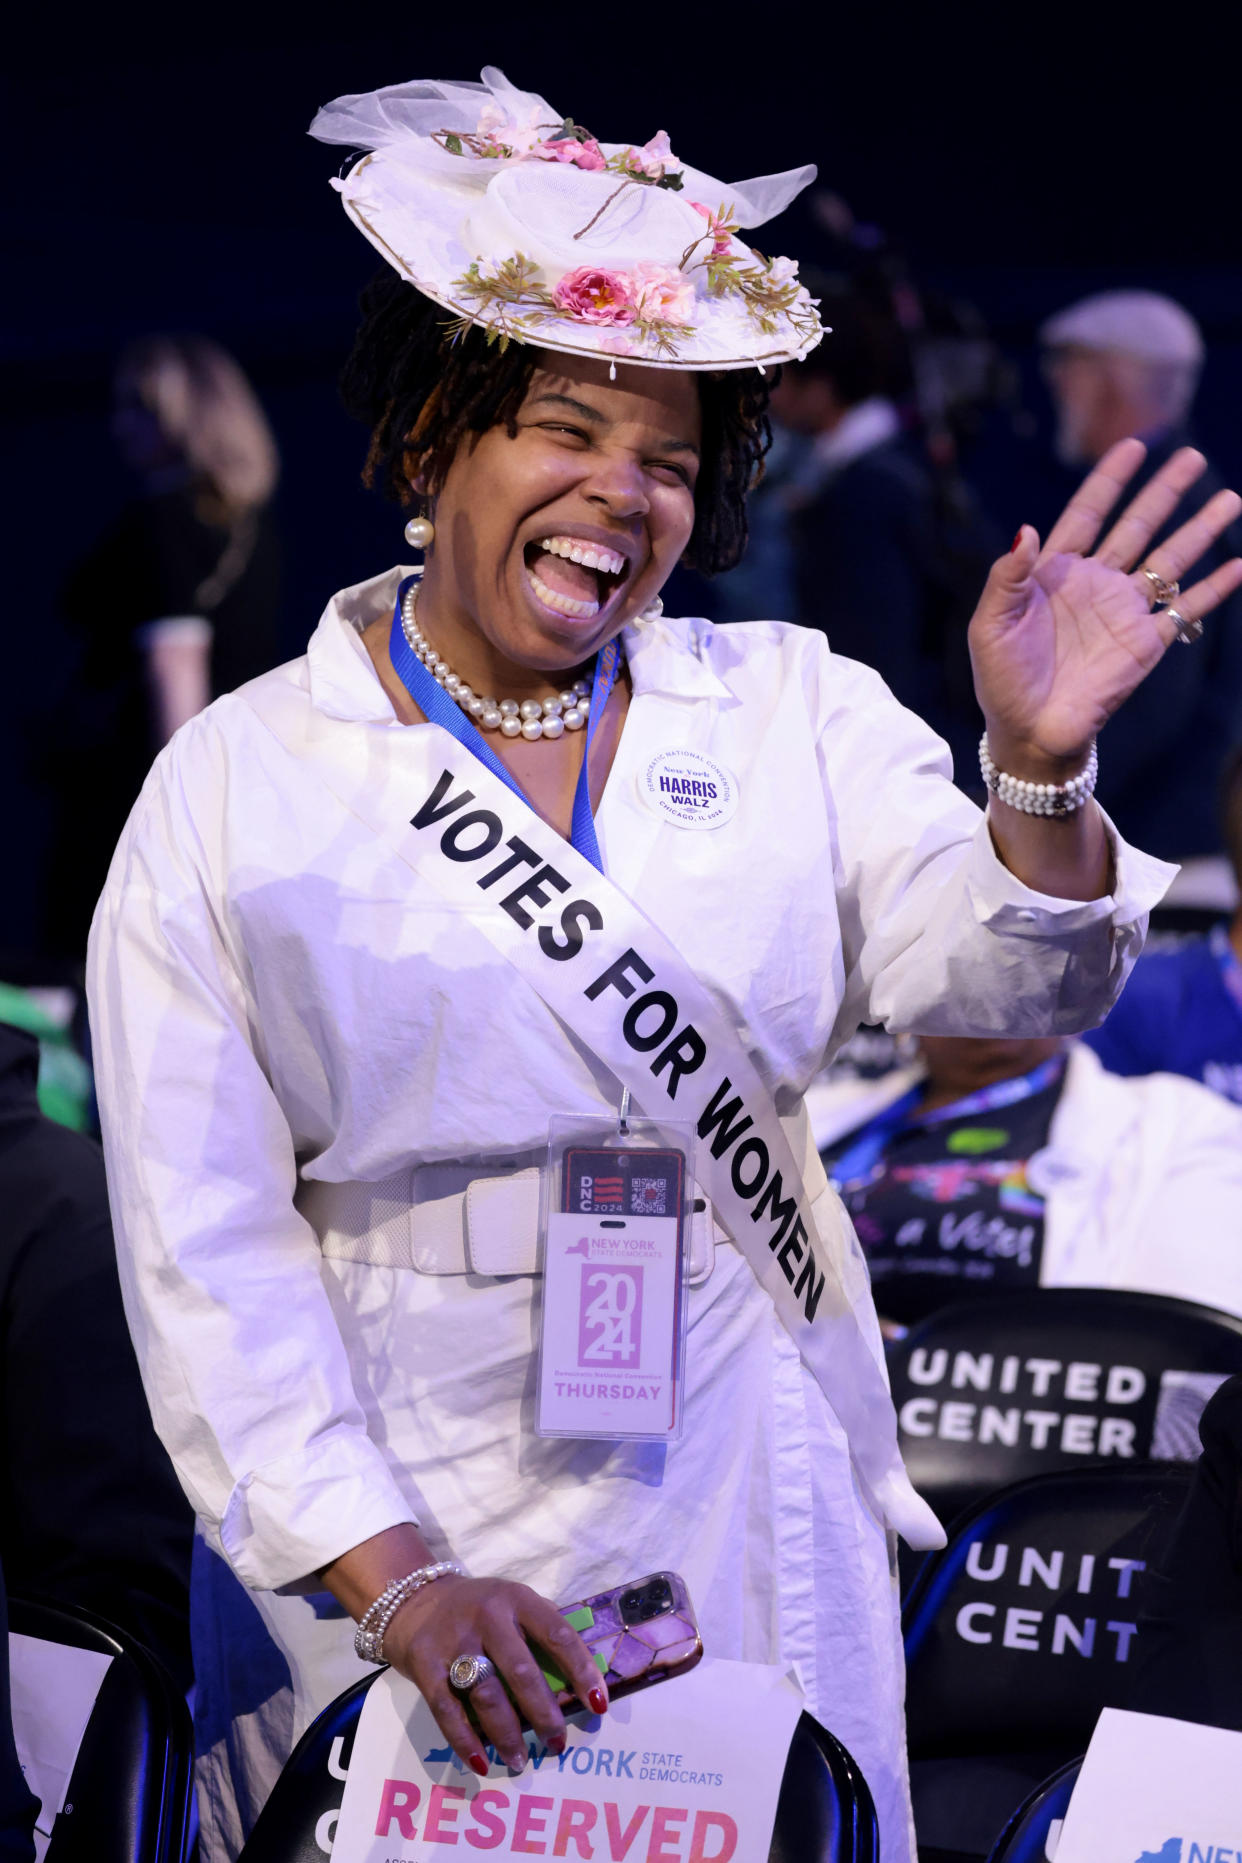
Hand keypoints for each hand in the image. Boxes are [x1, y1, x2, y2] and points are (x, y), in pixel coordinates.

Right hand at [381, 1572, 607, 1775]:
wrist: (415, 1601)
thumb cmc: (479, 1609)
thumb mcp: (513, 1603)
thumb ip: (541, 1632)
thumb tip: (579, 1682)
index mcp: (517, 1599)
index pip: (557, 1634)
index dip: (581, 1670)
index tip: (598, 1705)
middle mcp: (487, 1615)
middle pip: (521, 1670)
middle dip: (544, 1713)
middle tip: (557, 1742)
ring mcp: (453, 1640)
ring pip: (486, 1694)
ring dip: (507, 1734)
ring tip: (521, 1760)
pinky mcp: (425, 1664)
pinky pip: (447, 1710)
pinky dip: (465, 1742)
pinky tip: (482, 1764)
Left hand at [968, 440, 1241, 774]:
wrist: (1029, 731)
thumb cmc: (1002, 680)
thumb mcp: (990, 625)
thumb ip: (1007, 577)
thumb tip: (1026, 529)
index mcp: (1056, 572)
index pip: (1087, 514)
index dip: (1108, 481)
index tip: (1131, 447)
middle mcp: (1096, 583)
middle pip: (1137, 526)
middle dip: (1164, 492)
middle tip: (1191, 457)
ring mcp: (1124, 611)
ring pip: (1170, 558)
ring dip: (1200, 529)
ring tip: (1230, 498)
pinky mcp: (1146, 643)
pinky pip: (1186, 609)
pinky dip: (1214, 587)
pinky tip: (1240, 565)